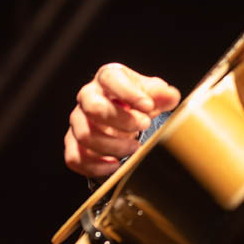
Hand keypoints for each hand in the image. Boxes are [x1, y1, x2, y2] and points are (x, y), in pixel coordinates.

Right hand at [63, 63, 180, 178]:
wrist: (124, 114)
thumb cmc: (136, 99)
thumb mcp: (151, 92)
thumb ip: (161, 93)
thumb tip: (171, 97)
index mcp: (107, 77)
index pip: (111, 79)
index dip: (129, 93)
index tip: (148, 106)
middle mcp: (87, 96)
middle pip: (94, 108)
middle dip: (121, 120)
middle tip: (144, 125)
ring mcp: (78, 119)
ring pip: (85, 135)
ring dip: (112, 146)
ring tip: (134, 148)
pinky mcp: (73, 141)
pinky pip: (75, 157)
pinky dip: (94, 166)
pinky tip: (115, 166)